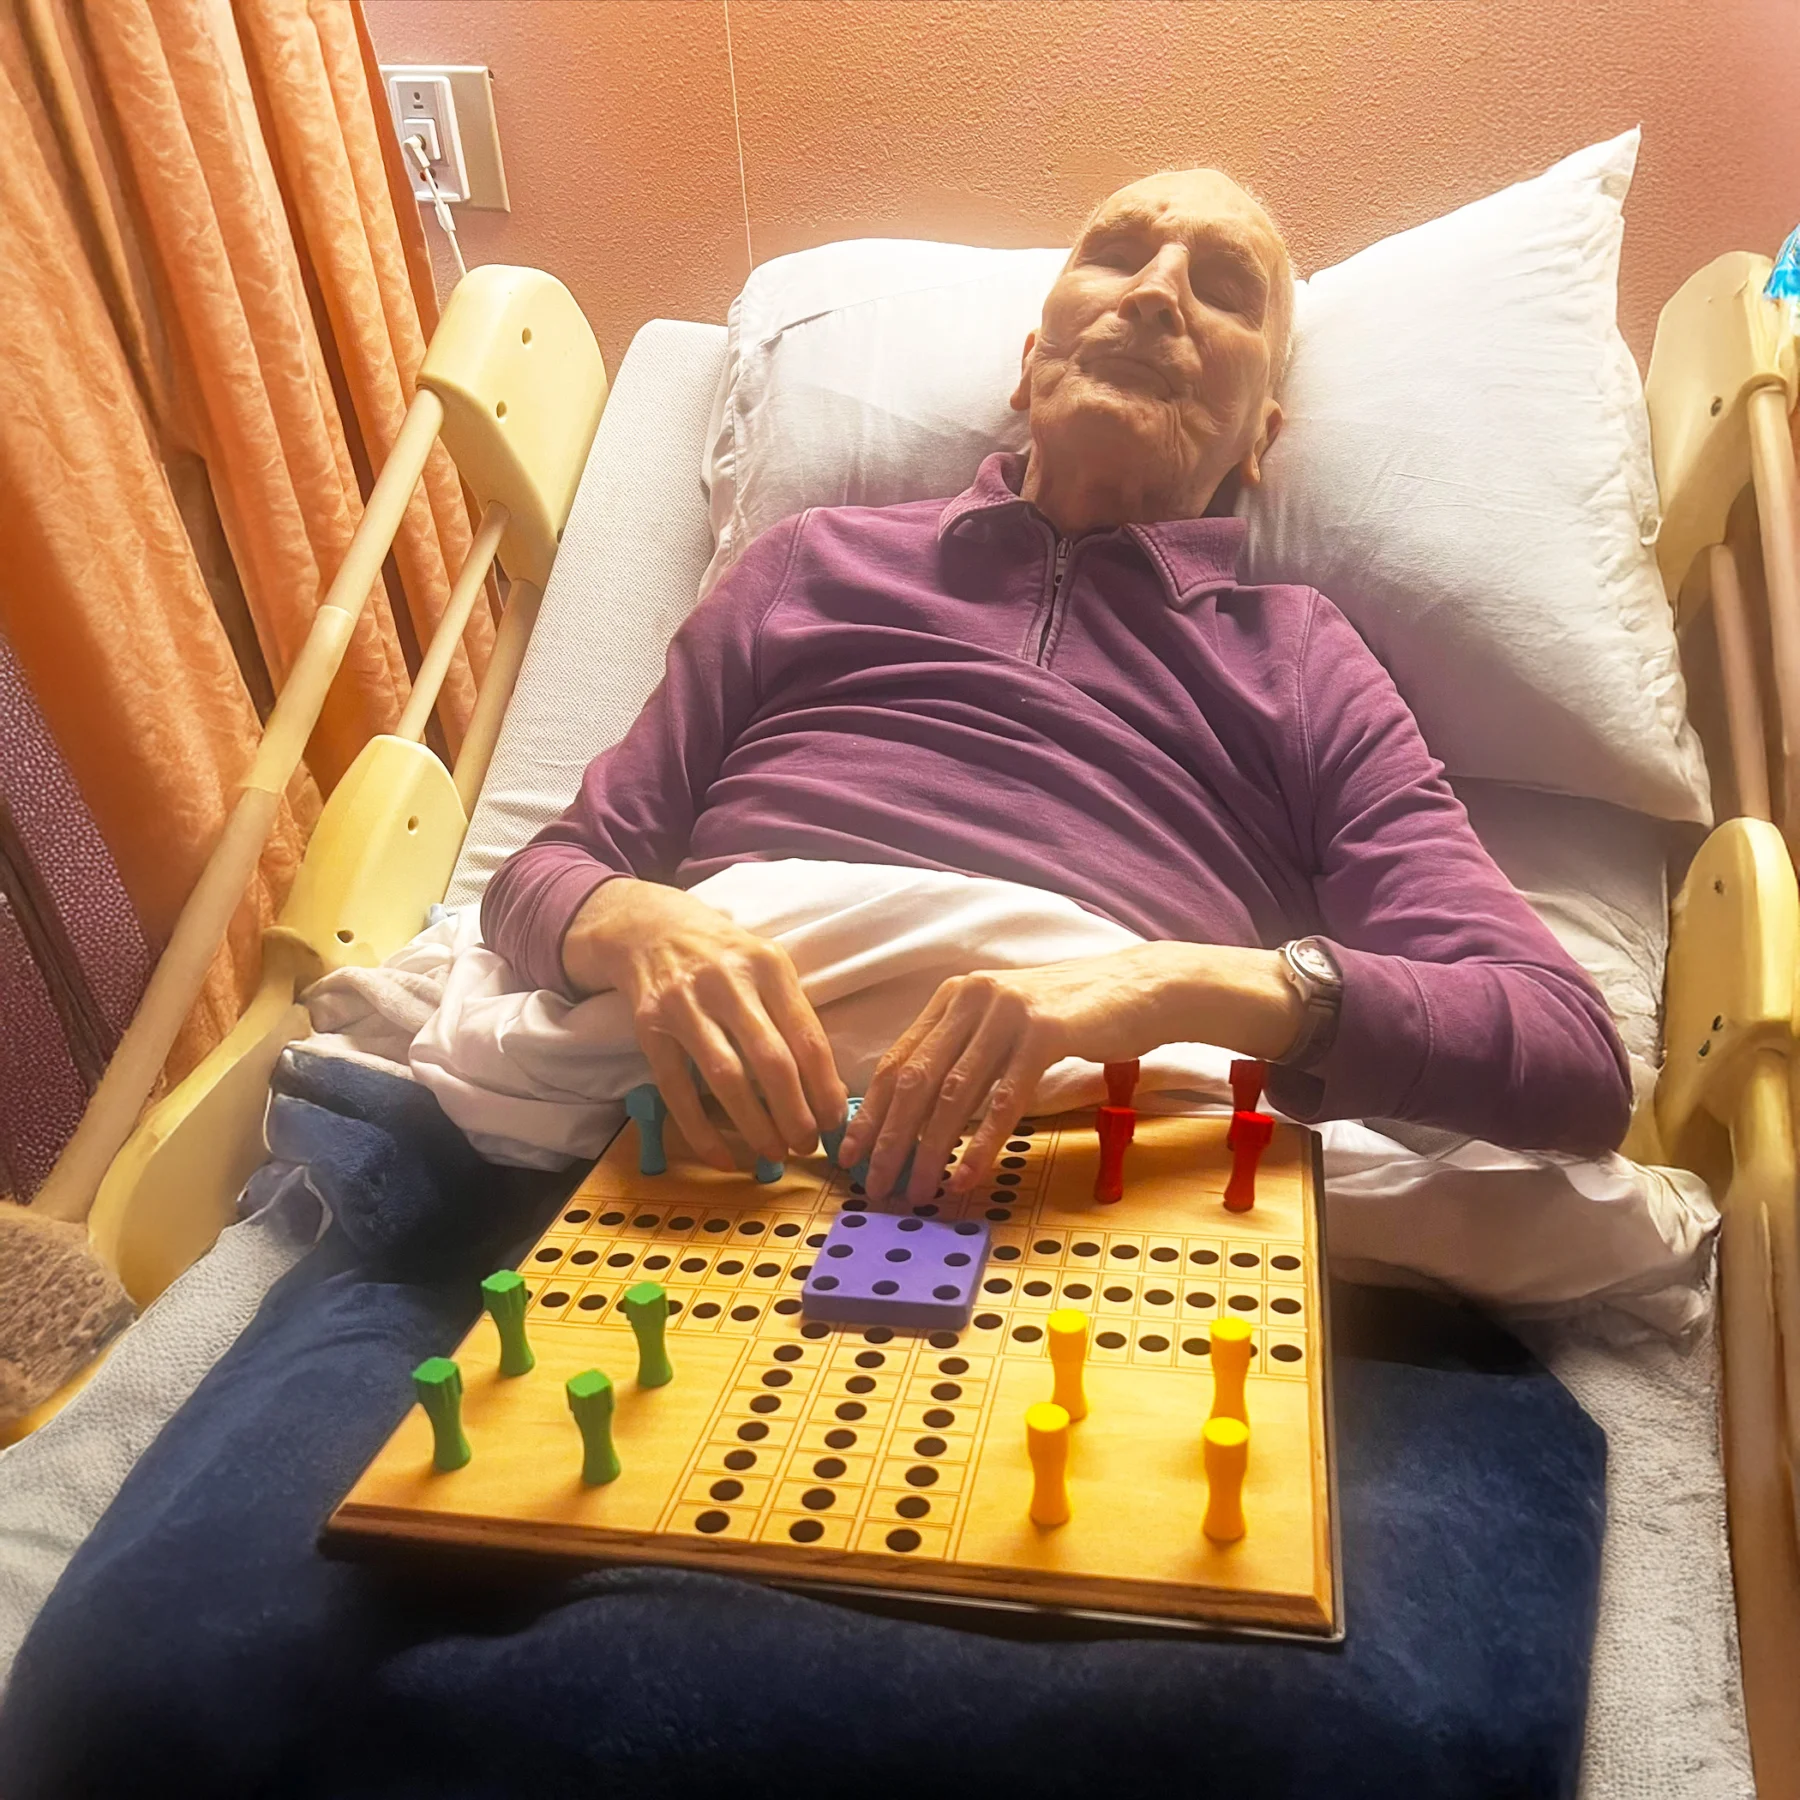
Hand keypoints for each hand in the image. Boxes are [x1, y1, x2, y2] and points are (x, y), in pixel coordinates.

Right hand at [563, 878, 846, 1170]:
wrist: (649, 927)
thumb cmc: (723, 956)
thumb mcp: (765, 966)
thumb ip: (792, 1016)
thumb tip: (826, 1089)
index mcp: (769, 965)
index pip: (807, 1037)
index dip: (825, 1088)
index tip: (835, 1122)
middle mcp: (728, 981)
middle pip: (772, 1061)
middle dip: (794, 1114)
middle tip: (806, 1146)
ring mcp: (685, 1003)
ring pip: (726, 1078)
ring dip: (755, 1125)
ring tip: (774, 1154)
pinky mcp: (649, 1026)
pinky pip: (676, 1089)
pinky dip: (701, 1131)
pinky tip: (723, 1157)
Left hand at [838, 942, 1300, 1203]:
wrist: (1141, 990)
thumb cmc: (1071, 1018)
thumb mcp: (1005, 1027)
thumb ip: (964, 1057)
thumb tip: (917, 1120)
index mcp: (953, 997)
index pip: (897, 1060)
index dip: (870, 1112)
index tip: (851, 1155)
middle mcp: (972, 997)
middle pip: (915, 1079)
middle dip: (890, 1139)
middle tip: (877, 1186)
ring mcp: (1008, 1011)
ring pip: (954, 1093)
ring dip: (930, 1150)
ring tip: (917, 1191)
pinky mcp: (1045, 1031)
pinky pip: (1004, 1100)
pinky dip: (981, 1144)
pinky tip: (965, 1177)